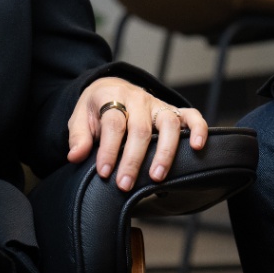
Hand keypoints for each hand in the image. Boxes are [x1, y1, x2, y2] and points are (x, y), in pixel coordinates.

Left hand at [66, 79, 207, 191]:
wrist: (110, 88)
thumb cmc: (96, 109)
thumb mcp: (79, 118)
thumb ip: (78, 137)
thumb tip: (75, 156)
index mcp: (113, 97)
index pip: (114, 124)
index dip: (109, 149)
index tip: (105, 172)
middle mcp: (138, 99)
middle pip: (140, 128)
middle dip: (133, 159)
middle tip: (125, 185)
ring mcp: (158, 105)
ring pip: (168, 124)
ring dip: (164, 152)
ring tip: (157, 176)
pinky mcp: (173, 110)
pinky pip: (191, 116)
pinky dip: (197, 128)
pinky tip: (198, 146)